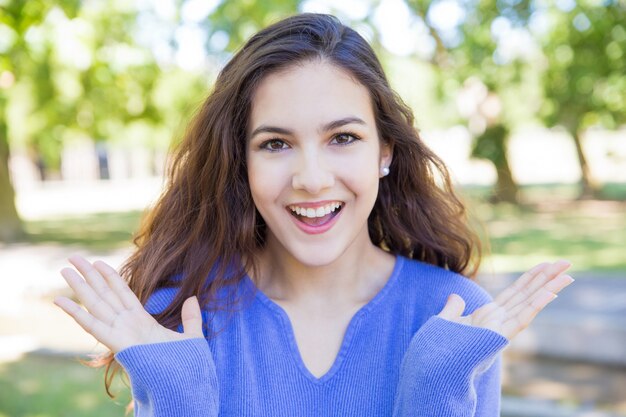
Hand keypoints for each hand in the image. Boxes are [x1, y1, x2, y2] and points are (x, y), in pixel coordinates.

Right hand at [54, 255, 202, 352]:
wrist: (182, 382)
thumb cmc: (184, 365)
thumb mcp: (191, 336)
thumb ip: (191, 318)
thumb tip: (193, 298)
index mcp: (142, 321)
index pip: (123, 292)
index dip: (110, 277)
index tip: (99, 262)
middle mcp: (126, 324)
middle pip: (104, 293)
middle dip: (88, 275)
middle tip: (73, 257)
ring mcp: (118, 332)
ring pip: (95, 303)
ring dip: (79, 286)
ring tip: (65, 269)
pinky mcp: (114, 342)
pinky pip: (92, 325)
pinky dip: (75, 313)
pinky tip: (60, 300)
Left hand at [437, 260, 573, 340]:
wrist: (439, 366)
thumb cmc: (443, 348)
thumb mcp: (447, 322)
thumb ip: (453, 309)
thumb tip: (455, 296)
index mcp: (489, 315)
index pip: (515, 292)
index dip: (530, 278)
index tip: (545, 265)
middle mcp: (499, 320)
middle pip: (527, 294)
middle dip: (546, 278)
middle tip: (566, 263)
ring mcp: (502, 328)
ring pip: (530, 304)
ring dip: (549, 288)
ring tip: (567, 275)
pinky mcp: (501, 336)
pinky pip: (522, 318)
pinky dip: (536, 305)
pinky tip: (550, 292)